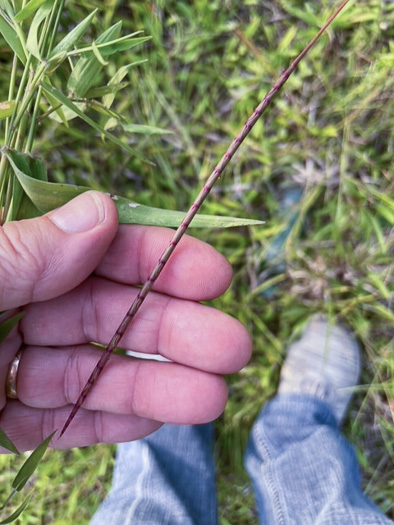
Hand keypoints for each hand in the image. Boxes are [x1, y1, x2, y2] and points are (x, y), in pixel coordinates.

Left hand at [0, 191, 250, 450]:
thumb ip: (27, 250)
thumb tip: (103, 208)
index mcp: (11, 265)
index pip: (96, 252)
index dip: (157, 261)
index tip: (212, 275)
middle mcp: (16, 311)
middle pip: (110, 316)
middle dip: (175, 330)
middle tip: (233, 346)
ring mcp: (10, 370)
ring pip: (98, 372)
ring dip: (157, 385)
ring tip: (213, 397)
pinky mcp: (5, 424)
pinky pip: (66, 421)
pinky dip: (110, 420)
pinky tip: (156, 418)